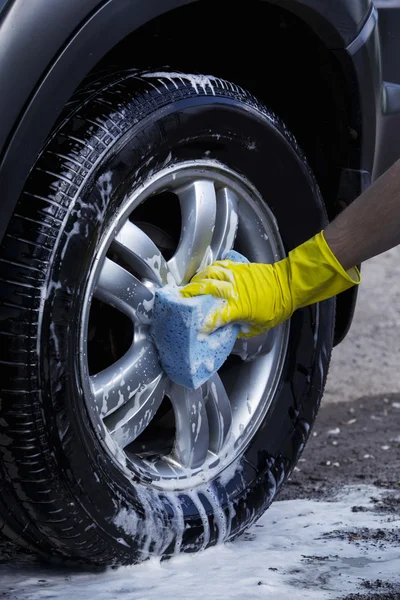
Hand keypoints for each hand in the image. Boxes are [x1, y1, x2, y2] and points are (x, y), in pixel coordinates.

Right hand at [180, 232, 360, 336]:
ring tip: (188, 288)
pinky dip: (207, 271)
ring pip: (209, 274)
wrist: (288, 285)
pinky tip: (202, 276)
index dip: (204, 323)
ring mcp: (234, 275)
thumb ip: (239, 330)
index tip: (196, 329)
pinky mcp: (237, 267)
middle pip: (206, 289)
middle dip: (190, 295)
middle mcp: (234, 289)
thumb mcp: (258, 327)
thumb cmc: (275, 307)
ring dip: (196, 281)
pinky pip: (217, 266)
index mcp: (239, 306)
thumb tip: (224, 332)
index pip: (216, 316)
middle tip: (178, 301)